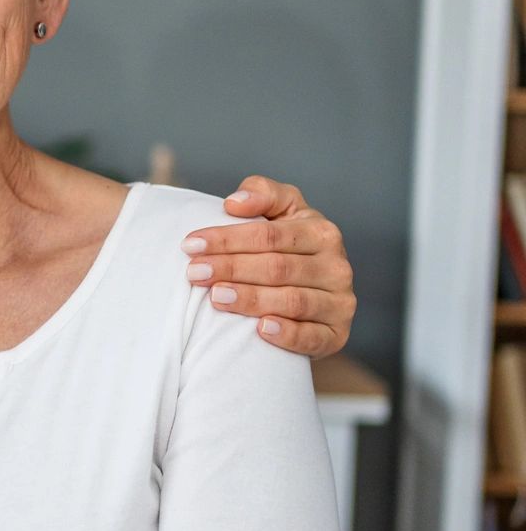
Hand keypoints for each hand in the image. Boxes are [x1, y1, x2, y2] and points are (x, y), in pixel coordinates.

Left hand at [180, 177, 355, 357]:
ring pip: (292, 301)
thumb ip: (262, 194)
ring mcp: (339, 302)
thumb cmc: (288, 247)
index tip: (191, 244)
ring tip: (215, 297)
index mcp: (322, 232)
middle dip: (231, 268)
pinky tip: (260, 329)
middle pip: (277, 267)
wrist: (315, 294)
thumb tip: (234, 203)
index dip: (228, 239)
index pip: (270, 234)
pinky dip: (287, 334)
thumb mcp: (281, 213)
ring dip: (251, 299)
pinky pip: (312, 336)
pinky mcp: (337, 334)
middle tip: (194, 273)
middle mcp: (336, 266)